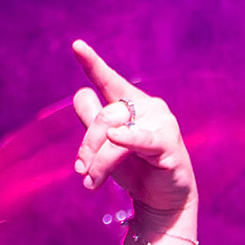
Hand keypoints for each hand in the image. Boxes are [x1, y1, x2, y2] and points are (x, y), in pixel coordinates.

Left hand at [69, 40, 196, 216]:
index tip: (76, 45)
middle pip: (103, 116)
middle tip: (80, 171)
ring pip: (114, 133)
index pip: (107, 80)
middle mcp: (147, 106)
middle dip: (87, 146)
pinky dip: (127, 139)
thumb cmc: (134, 167)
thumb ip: (92, 120)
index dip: (92, 63)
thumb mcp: (106, 144)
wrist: (162, 199)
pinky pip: (142, 140)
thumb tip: (82, 94)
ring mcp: (160, 123)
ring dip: (99, 161)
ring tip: (91, 182)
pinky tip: (116, 138)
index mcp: (129, 102)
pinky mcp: (169, 144)